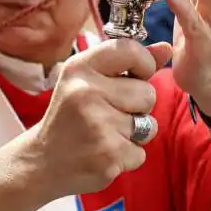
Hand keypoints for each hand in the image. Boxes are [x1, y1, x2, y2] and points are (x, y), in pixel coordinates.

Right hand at [32, 38, 172, 196]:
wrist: (43, 161)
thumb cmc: (71, 115)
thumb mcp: (90, 80)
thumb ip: (129, 63)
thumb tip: (166, 49)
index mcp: (80, 68)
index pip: (130, 50)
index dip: (144, 63)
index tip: (136, 75)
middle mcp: (86, 92)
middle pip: (147, 92)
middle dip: (138, 106)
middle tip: (109, 113)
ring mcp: (98, 125)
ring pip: (148, 124)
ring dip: (134, 132)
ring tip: (106, 133)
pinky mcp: (108, 155)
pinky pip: (141, 152)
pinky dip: (128, 156)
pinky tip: (104, 152)